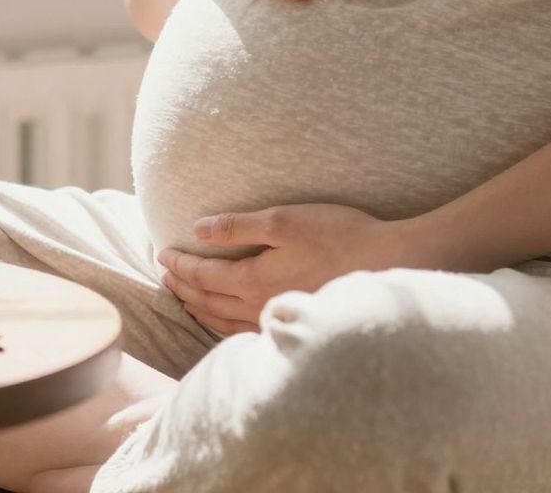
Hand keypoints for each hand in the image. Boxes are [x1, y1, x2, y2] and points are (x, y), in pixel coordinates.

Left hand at [156, 203, 425, 336]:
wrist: (387, 264)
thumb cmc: (337, 235)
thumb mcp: (284, 219)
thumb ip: (238, 226)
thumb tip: (198, 229)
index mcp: (253, 279)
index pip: (203, 275)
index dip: (180, 264)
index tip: (162, 253)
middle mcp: (258, 306)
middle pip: (207, 300)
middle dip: (182, 286)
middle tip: (165, 275)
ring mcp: (275, 321)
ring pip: (222, 321)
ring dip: (199, 307)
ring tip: (185, 298)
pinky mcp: (293, 325)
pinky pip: (244, 332)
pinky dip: (223, 325)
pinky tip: (224, 321)